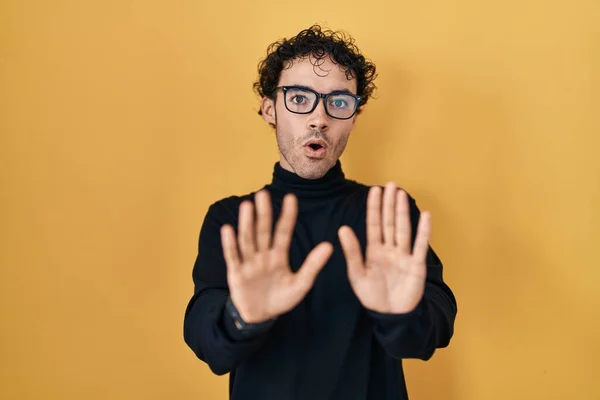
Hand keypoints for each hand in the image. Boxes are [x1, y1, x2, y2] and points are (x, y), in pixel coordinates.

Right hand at [220, 190, 333, 322]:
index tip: (291, 198)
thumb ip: (313, 265)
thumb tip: (329, 245)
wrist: (261, 317)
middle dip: (264, 213)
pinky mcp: (236, 273)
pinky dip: (230, 244)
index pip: (283, 232)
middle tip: (263, 193)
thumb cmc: (281, 299)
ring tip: (247, 205)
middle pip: (263, 231)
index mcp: (279, 256)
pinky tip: (228, 229)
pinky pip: (233, 257)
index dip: (287, 216)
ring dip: (247, 223)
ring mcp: (249, 263)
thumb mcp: (301, 283)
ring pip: (248, 240)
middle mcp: (263, 255)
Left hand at [338, 183, 430, 313]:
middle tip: (391, 184)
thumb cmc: (372, 295)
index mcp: (374, 250)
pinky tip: (425, 215)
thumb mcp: (357, 274)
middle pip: (389, 222)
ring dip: (403, 212)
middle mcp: (389, 249)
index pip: (374, 225)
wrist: (390, 315)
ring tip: (402, 194)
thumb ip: (352, 252)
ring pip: (403, 229)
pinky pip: (420, 246)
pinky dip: (423, 231)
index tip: (374, 190)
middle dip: (389, 204)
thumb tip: (342, 228)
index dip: (374, 207)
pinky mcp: (416, 266)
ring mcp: (404, 256)